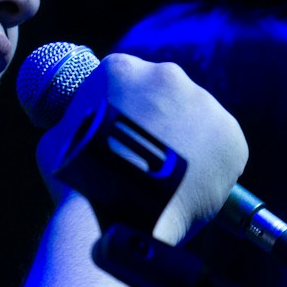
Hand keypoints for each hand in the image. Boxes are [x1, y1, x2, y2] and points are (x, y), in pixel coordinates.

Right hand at [37, 53, 246, 245]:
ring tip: (169, 181)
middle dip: (158, 124)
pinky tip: (191, 189)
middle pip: (165, 98)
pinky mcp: (231, 135)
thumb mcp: (55, 141)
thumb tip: (74, 127)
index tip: (121, 138)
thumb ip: (72, 124)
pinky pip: (222, 148)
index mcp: (121, 69)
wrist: (122, 216)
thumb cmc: (80, 182)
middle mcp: (167, 75)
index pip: (126, 85)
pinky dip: (211, 167)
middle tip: (145, 161)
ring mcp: (204, 103)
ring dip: (186, 144)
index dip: (123, 113)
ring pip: (197, 122)